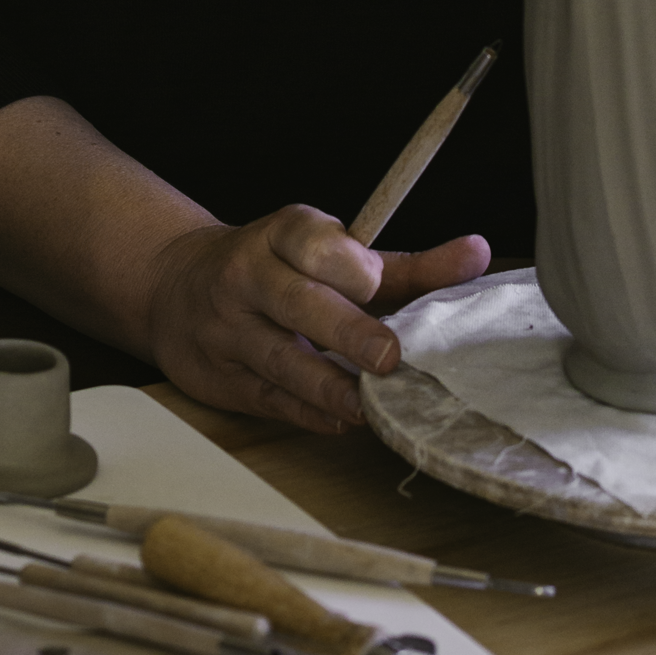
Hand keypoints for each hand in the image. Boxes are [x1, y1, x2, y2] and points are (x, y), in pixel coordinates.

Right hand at [142, 205, 489, 434]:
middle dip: (345, 330)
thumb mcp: (330, 253)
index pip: (311, 240)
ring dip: (329, 385)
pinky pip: (269, 399)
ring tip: (369, 404)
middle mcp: (250, 277)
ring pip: (282, 359)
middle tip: (388, 355)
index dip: (345, 262)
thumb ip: (406, 264)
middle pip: (299, 302)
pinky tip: (342, 420)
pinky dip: (309, 412)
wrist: (177, 287)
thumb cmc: (277, 268)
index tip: (372, 279)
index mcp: (280, 234)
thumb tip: (478, 253)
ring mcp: (231, 330)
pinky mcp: (223, 379)